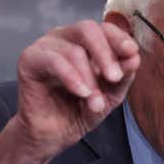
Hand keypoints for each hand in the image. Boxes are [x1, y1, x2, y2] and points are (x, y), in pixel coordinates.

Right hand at [0, 19, 139, 163]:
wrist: (52, 135)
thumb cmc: (78, 110)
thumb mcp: (109, 95)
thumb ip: (122, 76)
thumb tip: (134, 57)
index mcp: (84, 41)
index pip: (103, 28)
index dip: (119, 38)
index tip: (131, 53)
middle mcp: (64, 38)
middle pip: (87, 30)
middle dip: (105, 54)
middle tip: (114, 78)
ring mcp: (45, 46)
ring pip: (73, 50)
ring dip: (89, 79)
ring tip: (95, 103)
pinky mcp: (29, 60)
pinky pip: (53, 61)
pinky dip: (71, 77)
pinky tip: (81, 93)